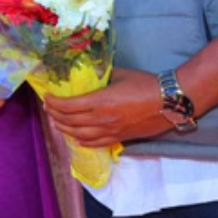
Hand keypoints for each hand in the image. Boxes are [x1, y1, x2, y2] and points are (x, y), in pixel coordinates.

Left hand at [43, 67, 167, 146]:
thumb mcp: (119, 74)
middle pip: (70, 121)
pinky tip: (76, 138)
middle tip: (48, 108)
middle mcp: (102, 119)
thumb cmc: (146, 84)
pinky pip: (96, 143)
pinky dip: (82, 141)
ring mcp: (111, 131)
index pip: (68, 106)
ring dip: (64, 129)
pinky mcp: (121, 138)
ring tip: (56, 123)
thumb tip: (91, 75)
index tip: (46, 96)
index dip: (53, 102)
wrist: (171, 102)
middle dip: (55, 115)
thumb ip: (102, 77)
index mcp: (100, 101)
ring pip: (80, 135)